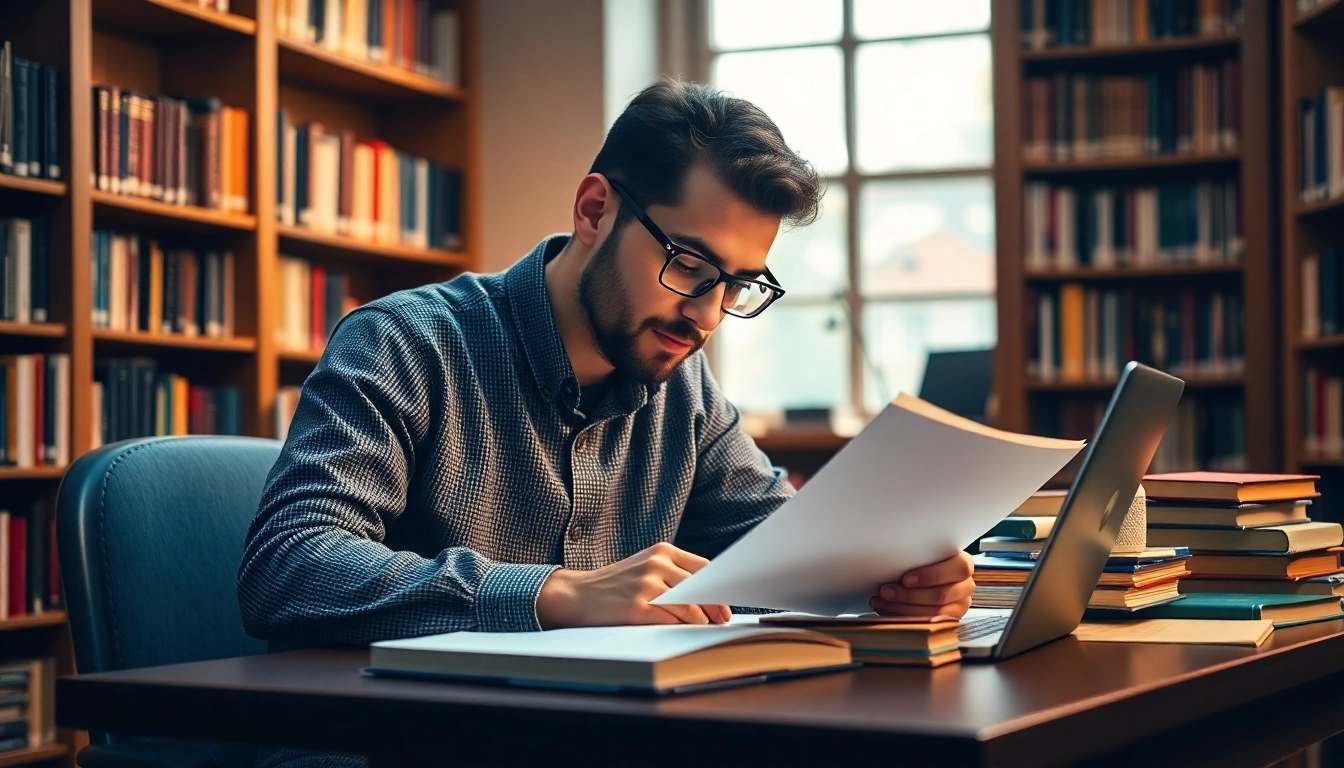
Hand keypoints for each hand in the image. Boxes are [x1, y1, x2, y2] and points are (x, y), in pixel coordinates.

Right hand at [536, 542, 731, 628]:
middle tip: (722, 620)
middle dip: (715, 606)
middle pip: (701, 586)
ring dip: (702, 619)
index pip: (705, 568)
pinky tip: (685, 630)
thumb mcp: (645, 568)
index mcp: (662, 551)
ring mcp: (648, 584)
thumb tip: (709, 595)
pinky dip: (684, 626)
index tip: (725, 605)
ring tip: (704, 627)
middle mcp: (657, 563)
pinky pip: (673, 619)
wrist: (575, 595)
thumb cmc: (614, 586)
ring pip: (691, 605)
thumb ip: (674, 574)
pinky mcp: (639, 606)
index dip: (719, 589)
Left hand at [870, 551, 974, 618]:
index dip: (931, 575)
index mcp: (963, 564)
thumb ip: (917, 556)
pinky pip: (929, 624)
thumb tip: (891, 556)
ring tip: (882, 601)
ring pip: (933, 612)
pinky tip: (889, 609)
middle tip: (886, 591)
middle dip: (909, 595)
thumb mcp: (924, 555)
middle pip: (940, 595)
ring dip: (903, 607)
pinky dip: (905, 617)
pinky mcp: (950, 620)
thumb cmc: (923, 564)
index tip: (906, 579)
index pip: (957, 569)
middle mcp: (965, 586)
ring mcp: (960, 605)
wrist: (928, 579)